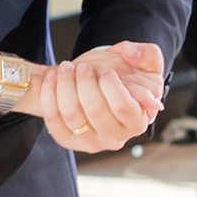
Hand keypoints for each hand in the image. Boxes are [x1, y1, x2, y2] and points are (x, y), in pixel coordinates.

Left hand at [30, 42, 166, 152]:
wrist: (96, 83)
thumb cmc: (123, 75)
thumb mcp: (145, 60)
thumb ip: (147, 54)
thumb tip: (131, 55)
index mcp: (138, 121)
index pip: (122, 106)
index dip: (110, 84)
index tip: (105, 71)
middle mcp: (116, 138)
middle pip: (94, 109)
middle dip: (84, 80)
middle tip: (83, 67)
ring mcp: (91, 143)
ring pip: (71, 114)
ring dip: (65, 84)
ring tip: (67, 68)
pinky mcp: (68, 141)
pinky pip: (53, 120)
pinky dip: (49, 94)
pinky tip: (54, 78)